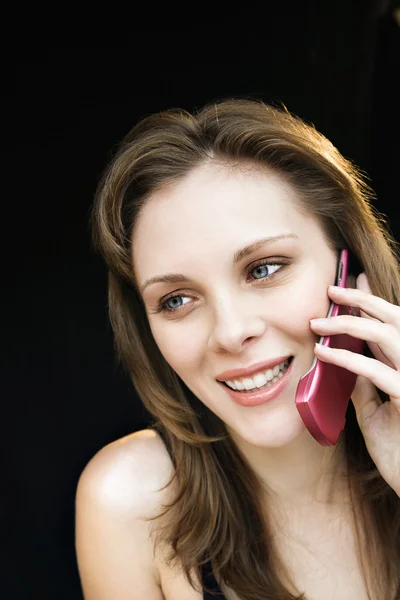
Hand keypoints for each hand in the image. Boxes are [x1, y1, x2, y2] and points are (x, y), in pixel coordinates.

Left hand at [310, 273, 399, 496]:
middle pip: (395, 319)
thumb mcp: (376, 414)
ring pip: (386, 336)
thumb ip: (364, 387)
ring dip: (349, 325)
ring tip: (317, 322)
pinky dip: (347, 359)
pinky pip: (375, 371)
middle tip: (332, 288)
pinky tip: (323, 353)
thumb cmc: (398, 453)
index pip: (393, 325)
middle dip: (363, 298)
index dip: (374, 301)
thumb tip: (342, 363)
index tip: (355, 279)